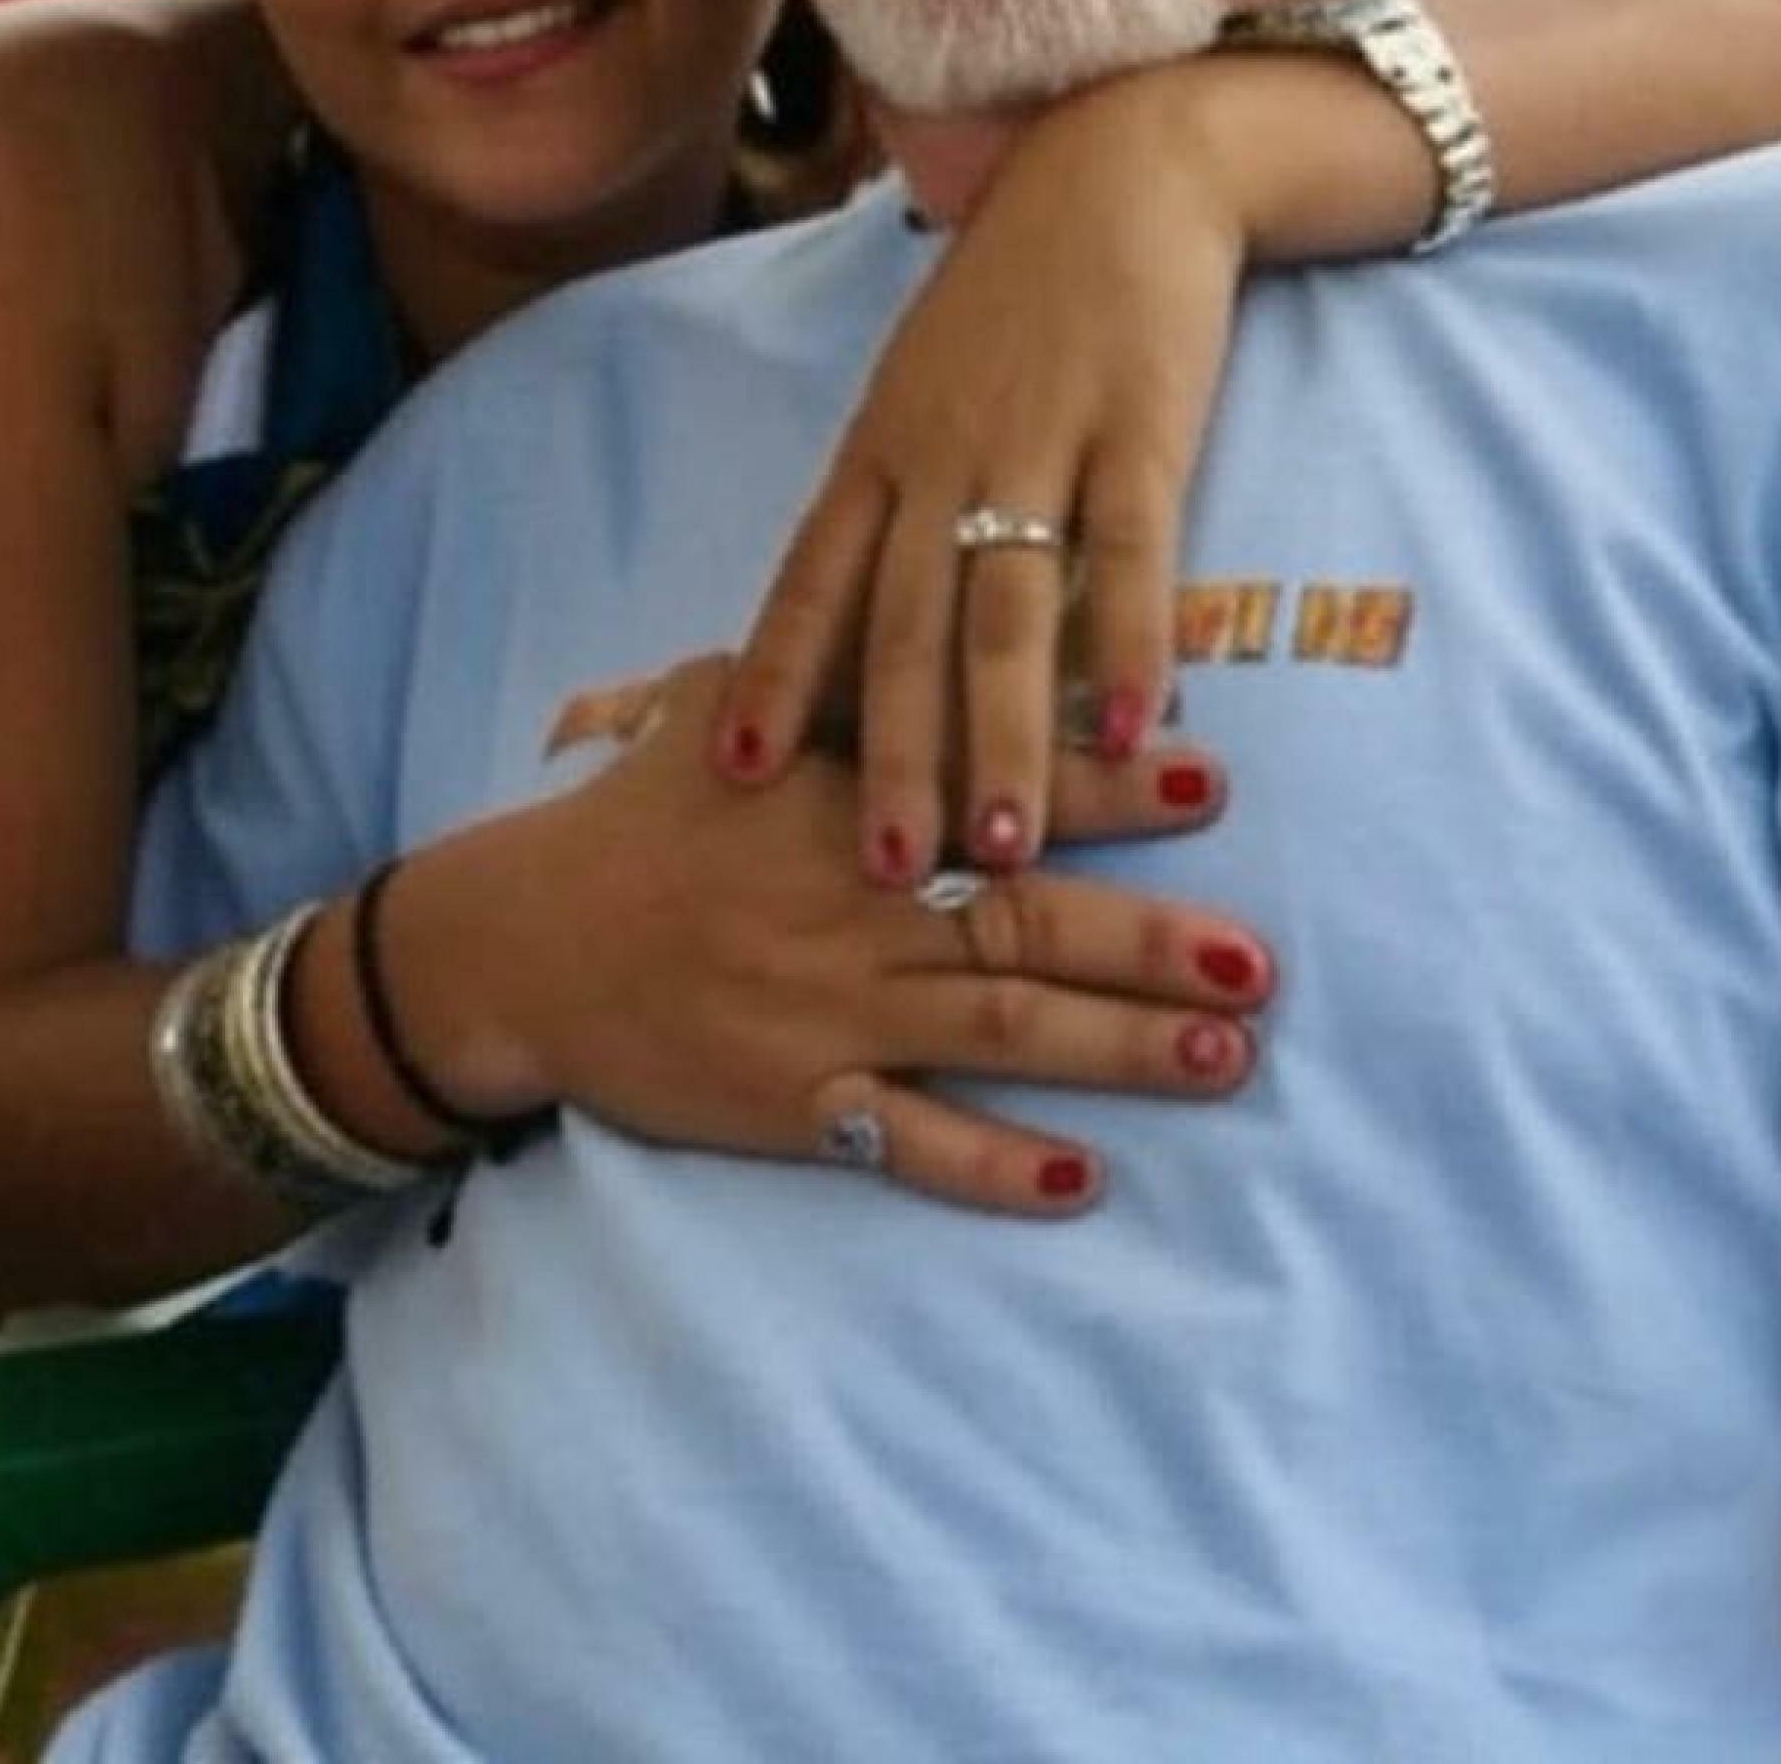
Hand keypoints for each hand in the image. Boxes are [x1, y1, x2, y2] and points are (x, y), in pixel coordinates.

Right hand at [388, 657, 1269, 1217]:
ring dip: (1114, 1048)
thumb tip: (928, 603)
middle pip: (1023, 918)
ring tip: (1222, 1055)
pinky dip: (994, 1164)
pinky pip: (908, 1140)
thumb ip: (828, 672)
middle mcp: (852, 902)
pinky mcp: (796, 1100)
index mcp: (843, 795)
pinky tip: (1082, 1178)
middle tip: (1258, 958)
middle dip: (1147, 939)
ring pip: (995, 1028)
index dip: (1104, 778)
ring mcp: (828, 1009)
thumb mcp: (720, 707)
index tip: (1208, 770)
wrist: (522, 944)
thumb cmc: (635, 816)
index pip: (993, 778)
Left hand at [715, 65, 1244, 877]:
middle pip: (904, 627)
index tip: (732, 776)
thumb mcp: (918, 394)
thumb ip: (885, 503)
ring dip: (1005, 738)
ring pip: (1010, 613)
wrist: (1117, 170)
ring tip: (1005, 851)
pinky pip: (1133, 555)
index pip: (810, 583)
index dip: (772, 678)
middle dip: (890, 755)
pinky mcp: (1142, 429)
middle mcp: (942, 456)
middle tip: (884, 873)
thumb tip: (841, 625)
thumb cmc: (1010, 304)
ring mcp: (1041, 444)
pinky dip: (1132, 646)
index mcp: (878, 452)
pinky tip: (1135, 731)